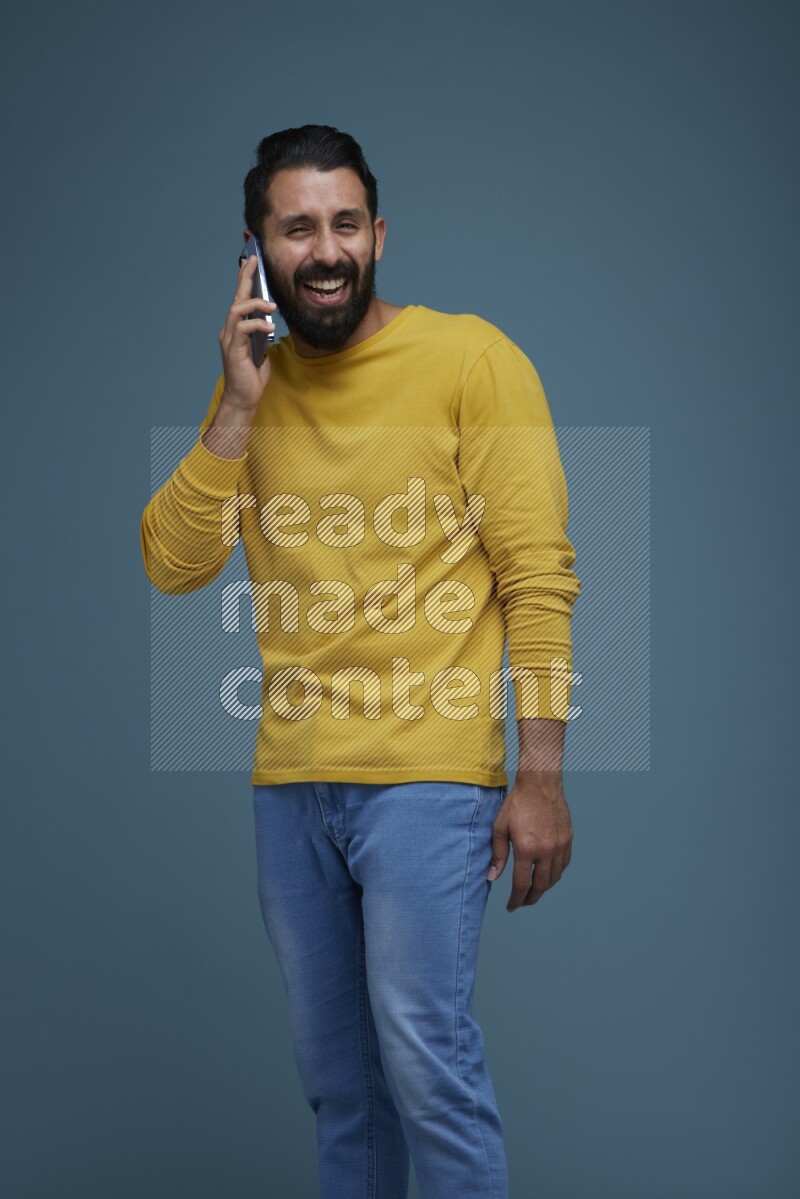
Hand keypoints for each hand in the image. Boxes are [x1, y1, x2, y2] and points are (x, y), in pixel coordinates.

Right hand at [218, 254, 276, 410]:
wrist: (244, 398)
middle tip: (253, 260)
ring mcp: (229, 340)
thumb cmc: (252, 376)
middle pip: (236, 298)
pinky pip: (243, 329)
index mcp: (236, 330)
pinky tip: (268, 326)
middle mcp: (229, 331)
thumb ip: (262, 335)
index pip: (240, 300)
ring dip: (255, 304)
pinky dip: (257, 324)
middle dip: (245, 278)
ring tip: (271, 306)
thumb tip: (269, 322)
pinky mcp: (233, 350)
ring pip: (237, 310)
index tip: (251, 262)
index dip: (244, 281)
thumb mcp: (262, 350)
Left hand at [487, 772, 573, 911]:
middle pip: (541, 885)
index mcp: (527, 849)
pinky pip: (563, 865)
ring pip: (554, 877)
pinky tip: (547, 874)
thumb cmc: (518, 803)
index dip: (516, 899)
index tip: (511, 906)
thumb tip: (492, 877)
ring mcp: (560, 846)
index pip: (522, 884)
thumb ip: (497, 855)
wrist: (540, 783)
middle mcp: (546, 851)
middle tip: (523, 903)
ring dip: (544, 888)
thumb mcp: (500, 827)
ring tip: (534, 891)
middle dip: (531, 898)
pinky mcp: (568, 839)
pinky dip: (555, 874)